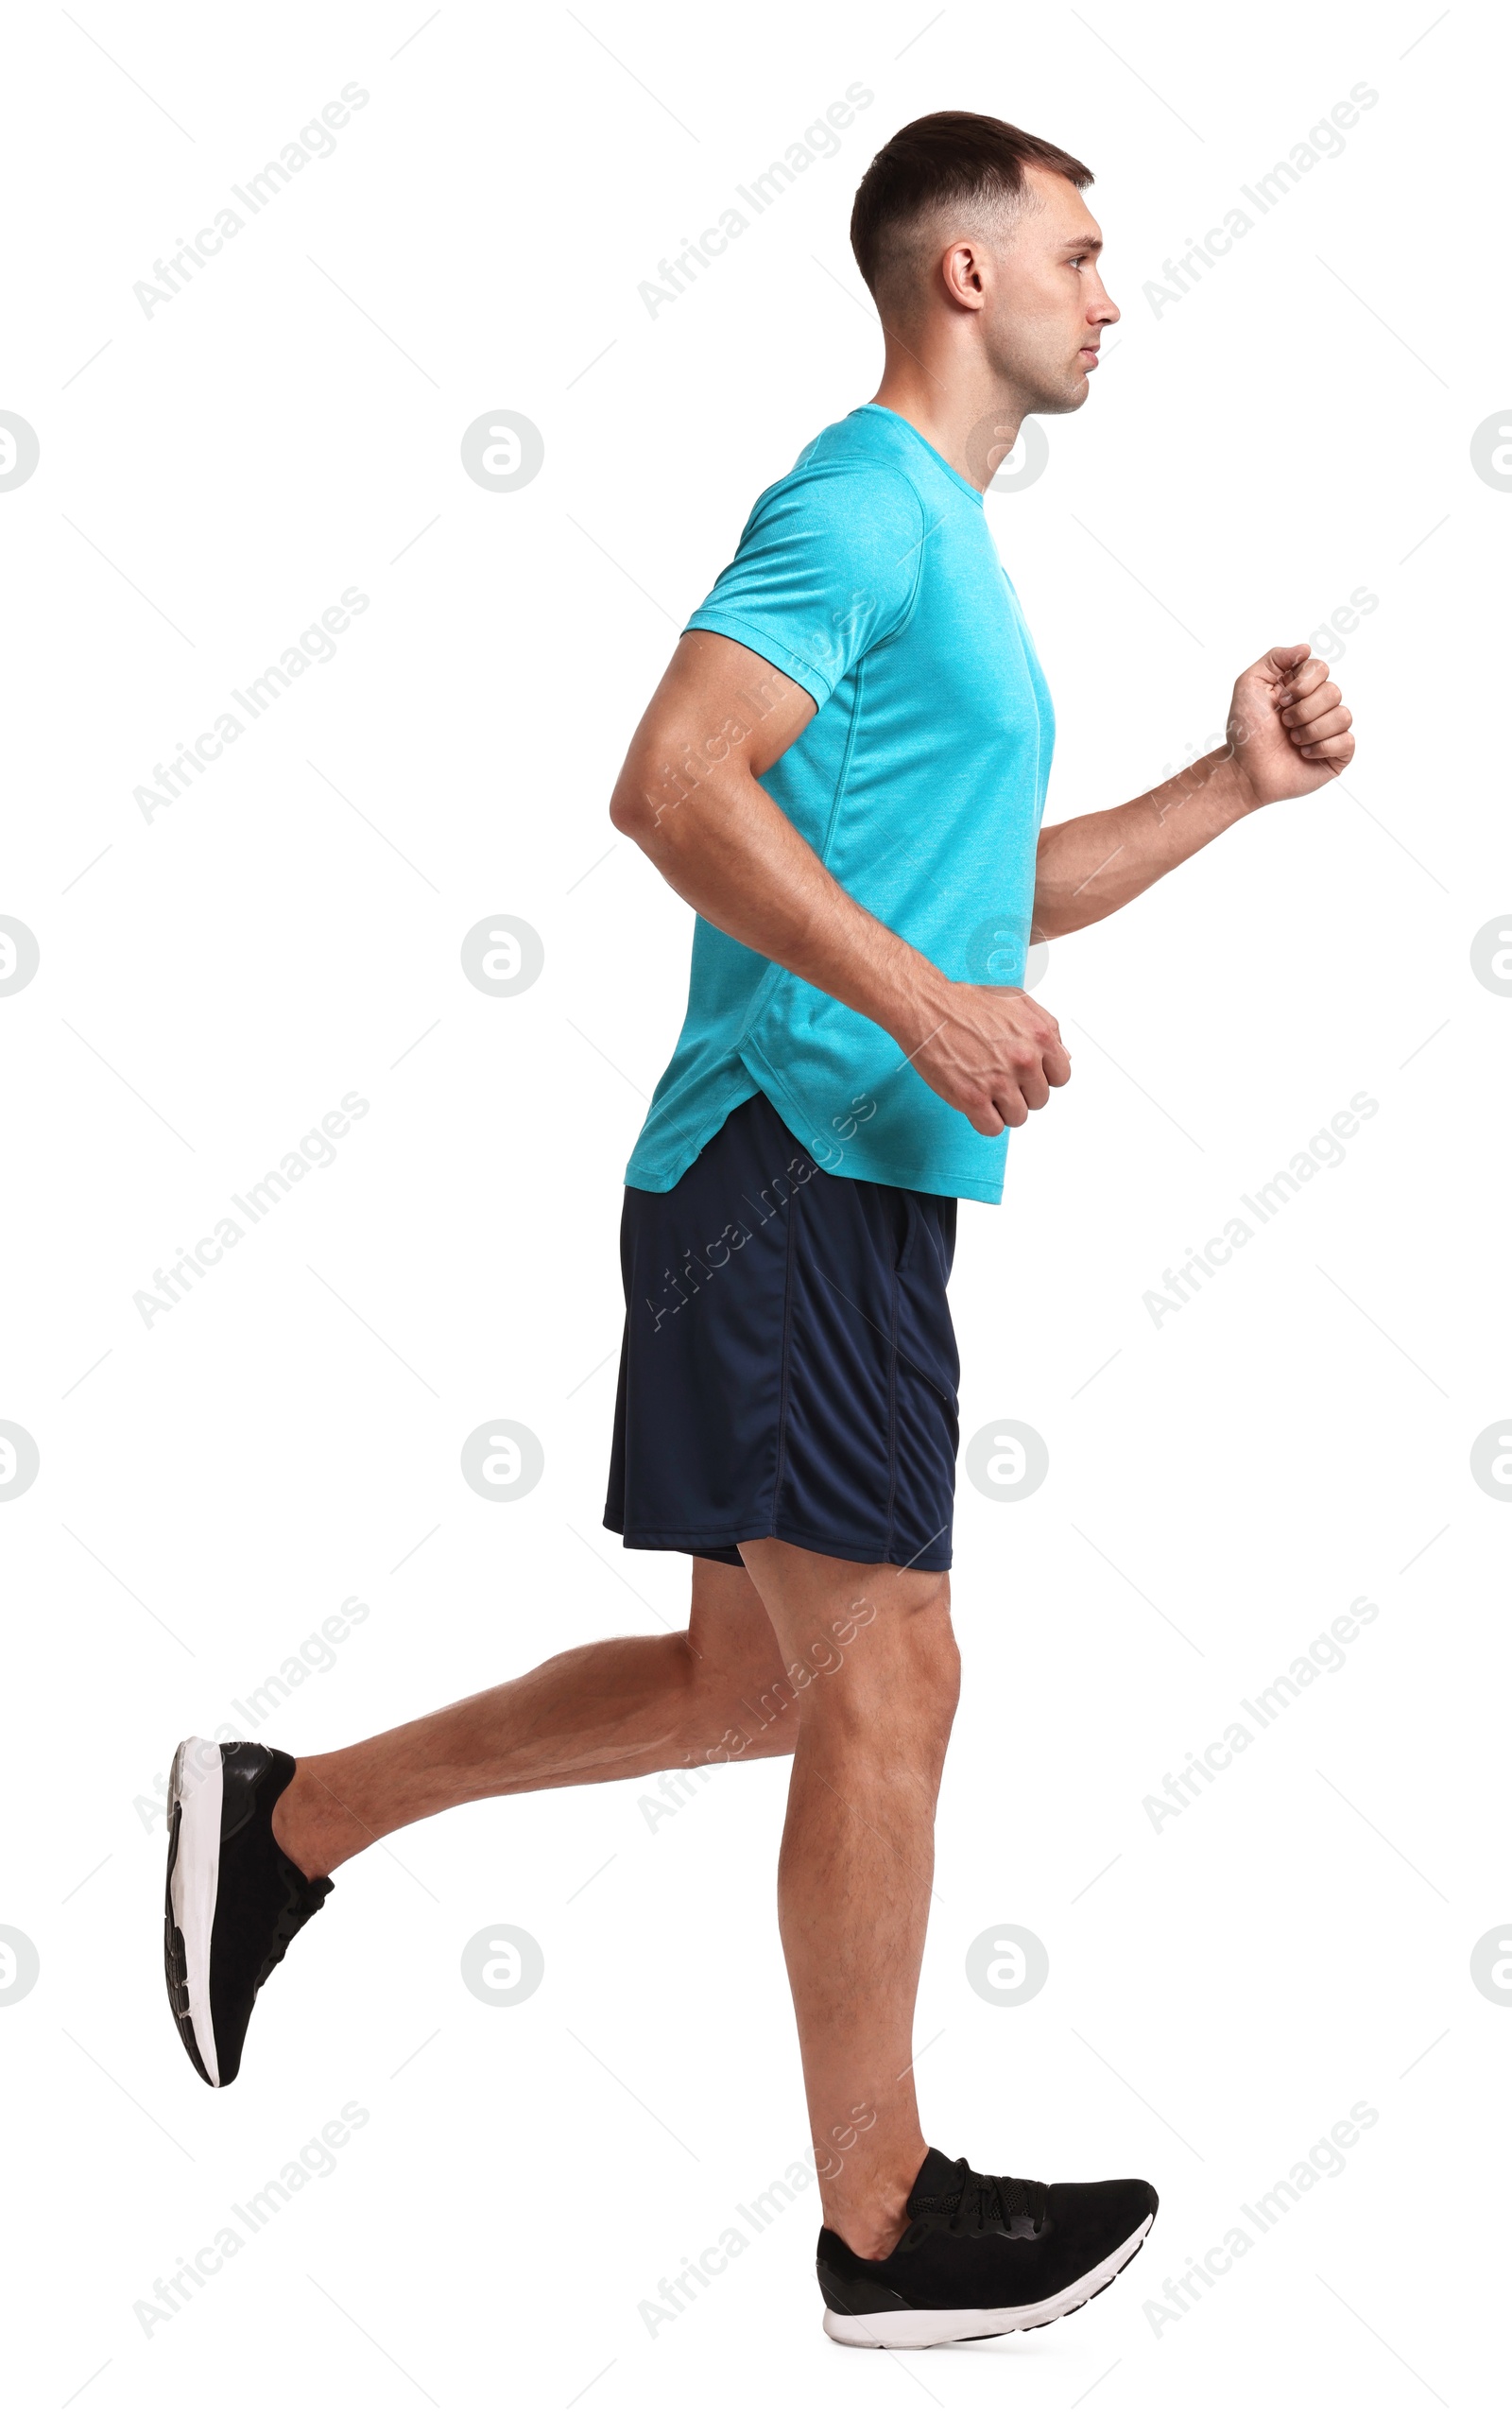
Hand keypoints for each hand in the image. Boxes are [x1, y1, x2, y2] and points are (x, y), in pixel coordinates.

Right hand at [909, 983, 1070, 1134]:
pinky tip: (973, 1102)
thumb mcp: (1017, 1002)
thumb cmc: (967, 1003)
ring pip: (1018, 1118)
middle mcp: (1024, 1060)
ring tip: (984, 1088)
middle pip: (1039, 1100)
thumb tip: (1064, 1057)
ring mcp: (998, 1081)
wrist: (926, 1007)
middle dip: (1021, 1092)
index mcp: (1040, 1036)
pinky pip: (993, 1128)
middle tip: (998, 1077)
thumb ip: (1047, 1028)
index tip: (1025, 1073)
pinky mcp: (972, 1098)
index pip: (1061, 1077)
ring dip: (1002, 1108)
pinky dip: (984, 1120)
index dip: (1042, 1076)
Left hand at [1227, 642, 1354, 809]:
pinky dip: (1322, 747)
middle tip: (1284, 724)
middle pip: (1333, 691)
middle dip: (1303, 710)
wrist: (1246, 770)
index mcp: (1301, 687)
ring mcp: (1330, 730)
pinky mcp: (1337, 754)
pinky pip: (1347, 740)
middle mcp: (1319, 705)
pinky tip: (1304, 754)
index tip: (1281, 700)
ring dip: (1311, 730)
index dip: (1303, 684)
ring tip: (1293, 741)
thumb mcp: (1249, 684)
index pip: (1321, 668)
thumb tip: (1306, 648)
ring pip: (1343, 715)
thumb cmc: (1246, 731)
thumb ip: (1275, 658)